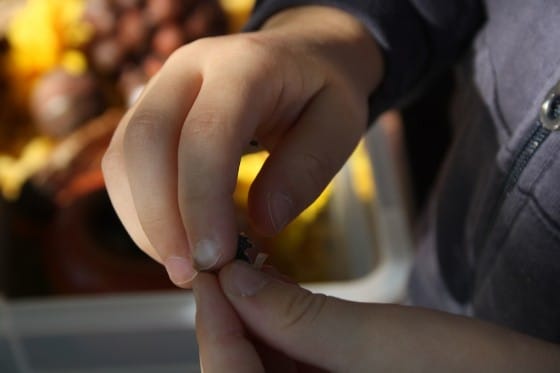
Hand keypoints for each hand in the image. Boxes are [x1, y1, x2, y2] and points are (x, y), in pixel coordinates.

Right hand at [102, 6, 381, 285]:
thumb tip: (262, 223)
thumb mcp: (339, 125)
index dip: (203, 200)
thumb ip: (306, 169)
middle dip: (160, 218)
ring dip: (145, 221)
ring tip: (184, 266)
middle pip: (146, 141)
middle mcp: (188, 68)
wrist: (297, 58)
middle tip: (190, 273)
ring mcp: (161, 87)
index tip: (215, 259)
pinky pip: (125, 165)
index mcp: (243, 64)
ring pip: (124, 156)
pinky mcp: (148, 113)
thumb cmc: (320, 93)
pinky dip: (142, 211)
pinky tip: (174, 240)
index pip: (207, 132)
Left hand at [193, 261, 559, 371]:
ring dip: (254, 328)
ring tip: (256, 276)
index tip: (209, 273)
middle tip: (232, 268)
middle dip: (231, 325)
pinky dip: (282, 339)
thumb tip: (236, 281)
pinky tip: (283, 302)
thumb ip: (298, 317)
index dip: (212, 325)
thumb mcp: (381, 342)